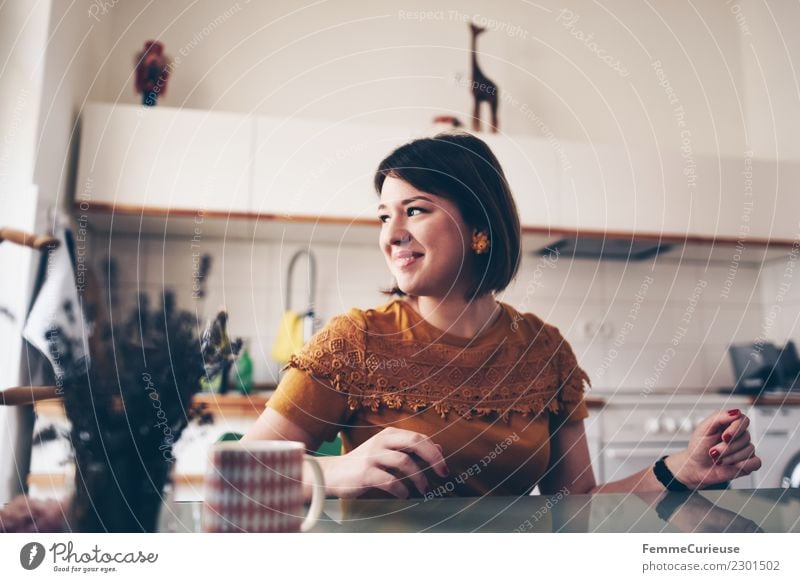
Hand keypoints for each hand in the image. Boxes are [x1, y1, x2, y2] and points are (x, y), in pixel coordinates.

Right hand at [319, 428, 448, 498]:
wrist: (333, 474)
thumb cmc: (365, 464)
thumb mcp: (388, 453)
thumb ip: (412, 451)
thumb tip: (440, 449)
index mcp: (389, 434)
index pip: (419, 438)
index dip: (435, 452)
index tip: (444, 468)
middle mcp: (381, 441)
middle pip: (415, 443)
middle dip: (433, 459)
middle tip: (442, 474)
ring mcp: (372, 456)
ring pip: (404, 462)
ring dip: (419, 478)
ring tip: (423, 490)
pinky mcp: (365, 473)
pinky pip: (390, 481)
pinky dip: (401, 489)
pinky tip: (404, 495)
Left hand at [666, 409, 761, 488]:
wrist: (696, 467)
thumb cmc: (699, 447)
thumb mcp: (704, 428)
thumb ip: (719, 417)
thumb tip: (737, 412)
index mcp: (729, 425)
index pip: (743, 420)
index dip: (736, 428)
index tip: (723, 437)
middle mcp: (739, 436)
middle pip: (746, 437)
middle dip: (727, 447)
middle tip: (713, 452)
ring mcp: (745, 450)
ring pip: (749, 450)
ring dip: (730, 457)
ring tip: (717, 460)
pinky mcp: (748, 464)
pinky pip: (756, 462)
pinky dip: (743, 465)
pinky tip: (731, 465)